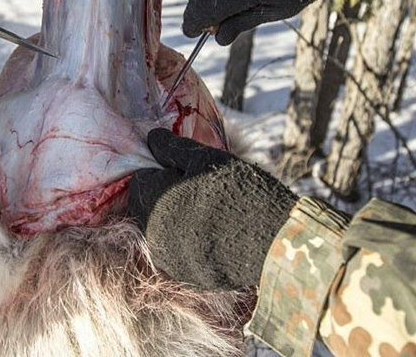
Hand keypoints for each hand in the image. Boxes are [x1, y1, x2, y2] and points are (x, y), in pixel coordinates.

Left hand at [127, 128, 297, 290]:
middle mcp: (154, 234)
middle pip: (146, 207)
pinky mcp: (188, 276)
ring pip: (161, 231)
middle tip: (198, 189)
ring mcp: (170, 259)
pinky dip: (188, 242)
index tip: (182, 170)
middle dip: (163, 196)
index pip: (139, 181)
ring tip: (209, 211)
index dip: (159, 171)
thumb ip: (173, 148)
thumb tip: (151, 138)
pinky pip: (178, 253)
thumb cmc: (241, 191)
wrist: (275, 242)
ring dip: (174, 220)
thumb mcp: (207, 159)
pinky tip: (214, 233)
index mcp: (154, 201)